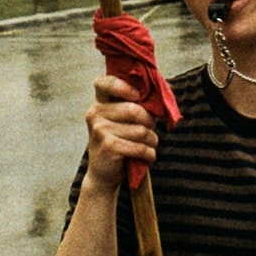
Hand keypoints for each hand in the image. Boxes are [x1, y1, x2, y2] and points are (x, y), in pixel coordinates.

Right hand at [83, 75, 157, 194]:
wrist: (103, 173)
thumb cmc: (120, 141)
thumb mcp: (122, 120)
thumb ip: (135, 105)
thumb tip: (160, 99)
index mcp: (99, 101)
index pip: (104, 83)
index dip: (123, 86)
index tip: (137, 96)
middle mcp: (95, 113)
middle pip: (134, 110)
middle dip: (150, 123)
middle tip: (150, 131)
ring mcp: (100, 130)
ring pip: (141, 131)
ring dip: (152, 141)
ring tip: (148, 145)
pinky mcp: (108, 147)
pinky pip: (140, 147)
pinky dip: (149, 153)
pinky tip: (147, 156)